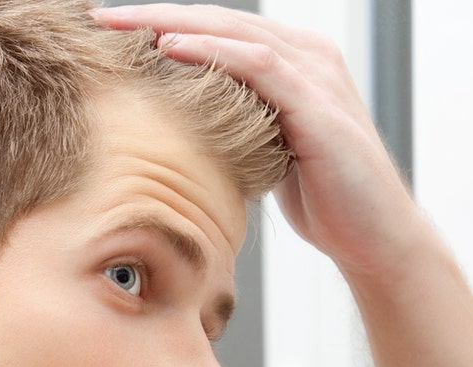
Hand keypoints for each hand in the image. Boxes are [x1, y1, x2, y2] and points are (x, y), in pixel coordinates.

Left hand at [94, 4, 429, 281]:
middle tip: (98, 17)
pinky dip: (211, 52)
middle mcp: (307, 56)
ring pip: (232, 32)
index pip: (216, 31)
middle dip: (153, 15)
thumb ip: (239, 125)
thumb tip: (184, 127)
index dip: (159, 25)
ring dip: (170, 23)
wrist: (374, 238)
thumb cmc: (323, 199)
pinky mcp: (319, 104)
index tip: (107, 33)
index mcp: (292, 63)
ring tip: (119, 25)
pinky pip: (257, 65)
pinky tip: (169, 48)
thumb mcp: (268, 151)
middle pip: (217, 20)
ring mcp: (316, 75)